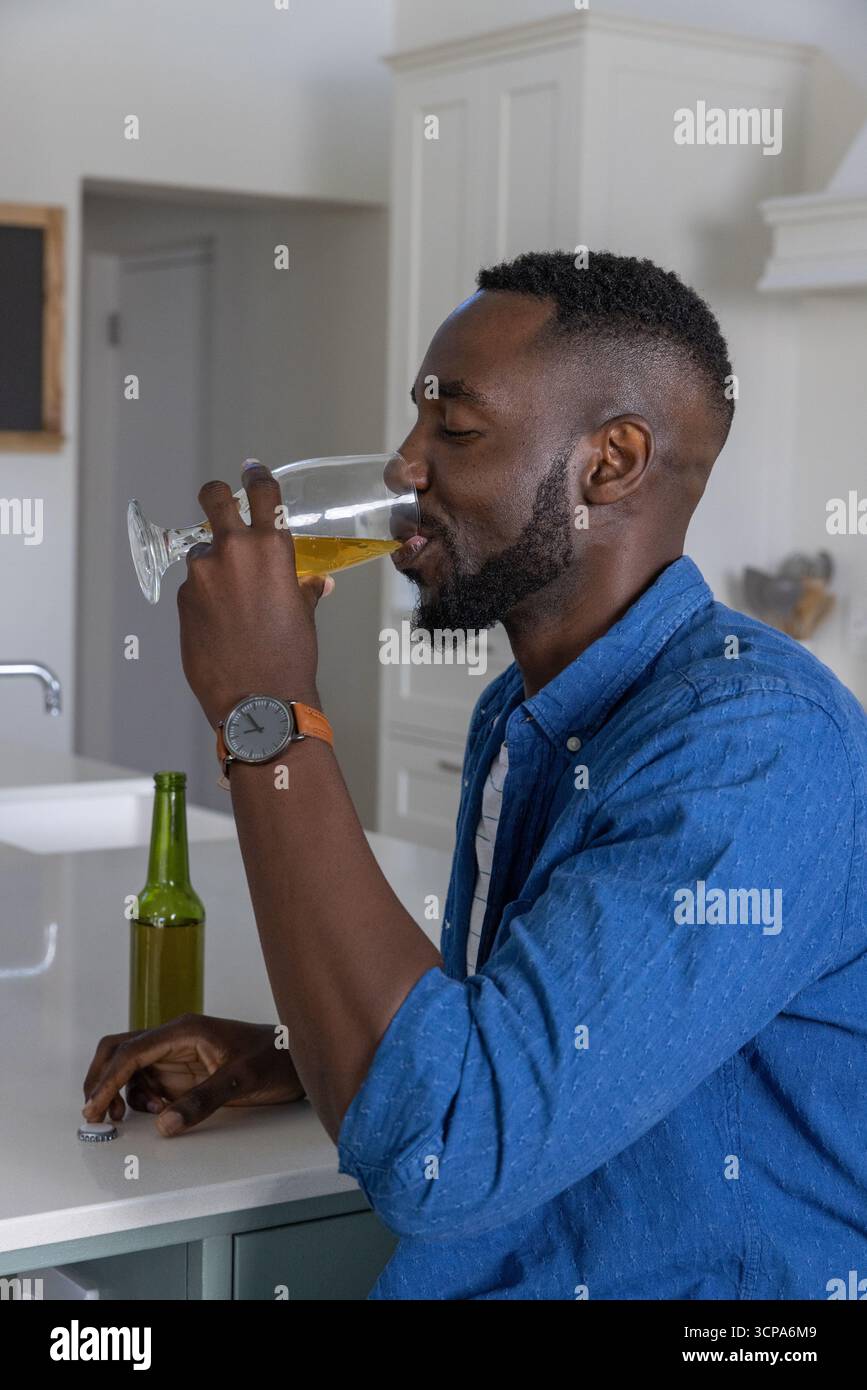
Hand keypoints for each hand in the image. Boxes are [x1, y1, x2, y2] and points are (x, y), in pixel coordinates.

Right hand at [81, 1014, 305, 1137]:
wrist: (297, 1060)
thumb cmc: (275, 1059)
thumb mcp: (241, 1080)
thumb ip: (202, 1101)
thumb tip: (163, 1124)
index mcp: (185, 1030)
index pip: (132, 1050)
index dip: (108, 1078)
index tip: (95, 1106)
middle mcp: (176, 1038)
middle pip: (121, 1049)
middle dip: (103, 1078)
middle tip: (98, 1112)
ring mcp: (179, 1054)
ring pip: (132, 1068)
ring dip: (124, 1092)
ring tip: (141, 1116)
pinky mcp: (185, 1071)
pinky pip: (150, 1081)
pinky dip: (143, 1098)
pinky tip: (160, 1112)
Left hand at [177, 463, 333, 728]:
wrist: (258, 700)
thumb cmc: (290, 659)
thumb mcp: (303, 616)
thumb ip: (303, 589)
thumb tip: (314, 582)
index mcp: (270, 548)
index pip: (261, 492)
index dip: (256, 476)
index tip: (252, 470)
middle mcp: (232, 552)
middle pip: (213, 499)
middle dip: (216, 496)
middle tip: (219, 501)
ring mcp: (202, 575)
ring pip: (201, 552)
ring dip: (212, 565)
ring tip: (228, 598)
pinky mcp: (181, 600)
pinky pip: (193, 587)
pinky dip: (204, 596)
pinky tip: (219, 623)